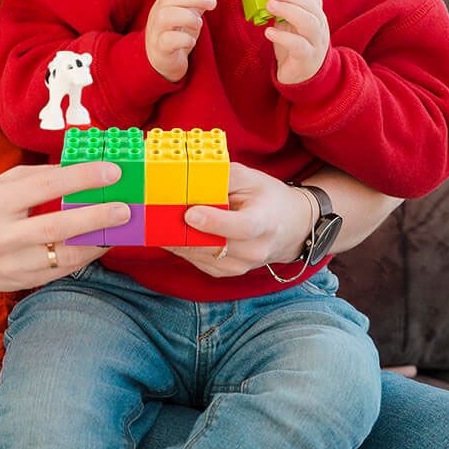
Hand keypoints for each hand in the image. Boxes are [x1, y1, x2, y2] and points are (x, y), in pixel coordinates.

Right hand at [0, 162, 131, 292]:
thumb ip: (35, 176)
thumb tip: (78, 168)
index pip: (45, 186)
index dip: (81, 178)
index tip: (111, 171)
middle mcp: (1, 236)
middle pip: (57, 228)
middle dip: (96, 217)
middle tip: (124, 208)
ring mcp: (11, 264)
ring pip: (63, 256)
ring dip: (97, 242)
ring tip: (119, 228)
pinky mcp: (21, 283)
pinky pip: (60, 271)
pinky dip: (84, 257)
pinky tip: (100, 243)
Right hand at [145, 0, 227, 81]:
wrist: (163, 59)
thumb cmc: (178, 30)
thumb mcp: (194, 10)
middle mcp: (159, 11)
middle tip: (213, 3)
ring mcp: (157, 30)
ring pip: (166, 15)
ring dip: (187, 16)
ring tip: (199, 23)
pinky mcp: (160, 49)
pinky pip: (167, 41)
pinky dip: (182, 39)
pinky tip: (192, 42)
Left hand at [164, 162, 313, 276]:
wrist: (291, 227)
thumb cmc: (268, 197)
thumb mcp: (250, 178)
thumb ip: (222, 177)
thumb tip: (191, 176)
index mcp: (265, 223)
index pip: (241, 227)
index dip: (214, 222)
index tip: (190, 213)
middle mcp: (255, 250)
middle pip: (215, 245)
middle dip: (184, 231)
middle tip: (159, 215)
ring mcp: (242, 266)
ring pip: (202, 256)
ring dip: (178, 241)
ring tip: (157, 223)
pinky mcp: (227, 272)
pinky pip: (199, 262)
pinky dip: (183, 249)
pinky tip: (169, 234)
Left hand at [263, 0, 329, 85]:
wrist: (302, 77)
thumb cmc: (295, 45)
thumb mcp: (289, 22)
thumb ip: (286, 2)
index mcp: (315, 15)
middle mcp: (319, 27)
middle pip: (311, 6)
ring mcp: (316, 43)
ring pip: (310, 23)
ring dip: (289, 11)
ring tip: (269, 6)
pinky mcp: (307, 59)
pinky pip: (299, 46)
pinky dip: (284, 37)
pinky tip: (269, 32)